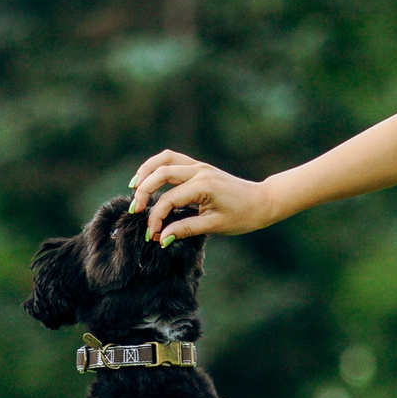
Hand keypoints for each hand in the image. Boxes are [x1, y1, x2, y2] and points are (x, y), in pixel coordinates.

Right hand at [128, 150, 280, 243]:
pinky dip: (157, 167)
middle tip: (134, 211)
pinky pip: (172, 160)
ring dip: (146, 171)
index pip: (169, 199)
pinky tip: (149, 179)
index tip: (152, 235)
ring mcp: (199, 166)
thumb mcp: (214, 226)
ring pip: (164, 159)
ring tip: (134, 188)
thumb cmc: (243, 216)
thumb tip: (161, 238)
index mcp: (203, 186)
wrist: (262, 201)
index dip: (156, 217)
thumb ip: (186, 229)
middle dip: (143, 191)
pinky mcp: (199, 167)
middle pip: (161, 173)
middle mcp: (199, 171)